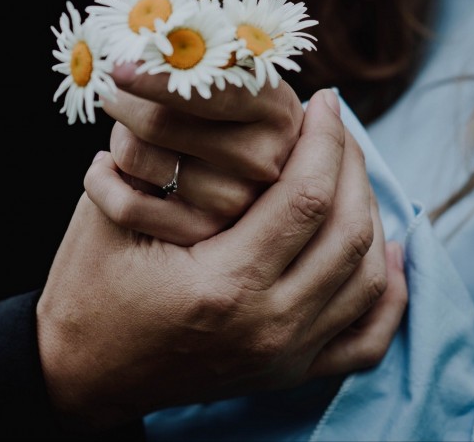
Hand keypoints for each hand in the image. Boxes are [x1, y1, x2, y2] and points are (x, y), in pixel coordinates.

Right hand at [37, 90, 406, 431]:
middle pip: (349, 231)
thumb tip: (230, 103)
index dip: (324, 139)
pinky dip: (389, 292)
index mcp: (223, 285)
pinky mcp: (288, 372)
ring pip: (367, 276)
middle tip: (337, 127)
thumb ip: (169, 163)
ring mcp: (284, 357)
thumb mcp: (113, 215)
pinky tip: (389, 252)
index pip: (306, 196)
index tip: (324, 101)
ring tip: (350, 170)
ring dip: (371, 213)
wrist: (83, 371)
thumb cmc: (90, 287)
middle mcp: (267, 327)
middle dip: (353, 164)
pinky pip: (367, 337)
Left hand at [99, 61, 304, 243]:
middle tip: (114, 90)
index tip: (117, 66)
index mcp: (275, 108)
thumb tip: (132, 55)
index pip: (210, 91)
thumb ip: (191, 60)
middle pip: (157, 123)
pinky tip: (107, 167)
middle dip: (122, 101)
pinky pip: (125, 205)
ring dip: (118, 137)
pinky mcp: (202, 235)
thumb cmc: (221, 98)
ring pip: (134, 155)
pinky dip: (101, 180)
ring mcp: (237, 203)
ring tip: (131, 132)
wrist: (241, 160)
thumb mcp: (226, 70)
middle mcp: (264, 159)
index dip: (158, 77)